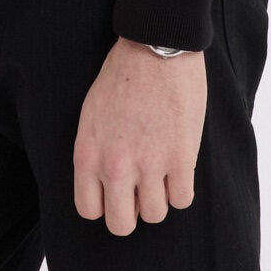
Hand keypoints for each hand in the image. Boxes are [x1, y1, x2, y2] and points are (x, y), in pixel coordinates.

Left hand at [73, 36, 206, 234]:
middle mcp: (114, 165)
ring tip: (161, 171)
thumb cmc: (121, 76)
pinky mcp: (180, 158)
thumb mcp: (91, 115)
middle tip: (140, 190)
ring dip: (159, 197)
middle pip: (121, 224)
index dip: (104, 204)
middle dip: (132, 211)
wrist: (155, 47)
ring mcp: (148, 164)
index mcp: (87, 153)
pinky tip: (178, 167)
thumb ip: (95, 153)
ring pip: (155, 215)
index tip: (115, 192)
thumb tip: (107, 185)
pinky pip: (182, 200)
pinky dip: (181, 189)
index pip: (88, 210)